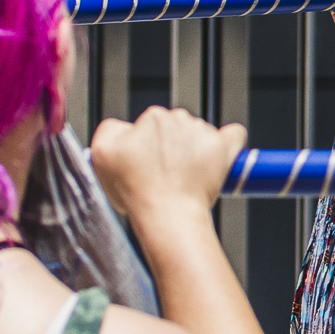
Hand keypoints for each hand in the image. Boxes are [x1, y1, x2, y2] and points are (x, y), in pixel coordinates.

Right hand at [92, 109, 247, 244]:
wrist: (168, 215)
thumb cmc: (138, 192)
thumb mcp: (101, 155)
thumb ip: (109, 130)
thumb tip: (122, 127)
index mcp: (151, 118)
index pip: (148, 124)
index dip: (145, 145)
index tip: (145, 162)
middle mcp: (178, 120)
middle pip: (174, 128)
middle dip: (169, 146)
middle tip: (163, 173)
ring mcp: (203, 133)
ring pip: (199, 133)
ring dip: (193, 149)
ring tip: (183, 176)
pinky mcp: (223, 147)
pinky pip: (233, 134)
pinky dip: (228, 142)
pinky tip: (219, 155)